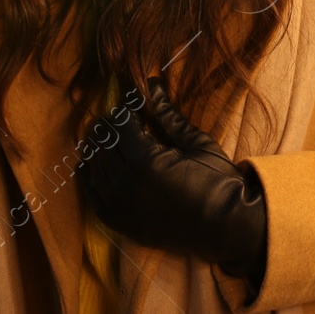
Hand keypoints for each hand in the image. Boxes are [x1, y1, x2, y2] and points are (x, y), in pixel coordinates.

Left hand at [82, 78, 268, 288]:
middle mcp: (125, 182)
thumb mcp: (197, 142)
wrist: (225, 228)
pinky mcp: (117, 221)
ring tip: (113, 137)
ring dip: (100, 147)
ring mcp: (118, 204)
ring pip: (94, 165)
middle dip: (112, 125)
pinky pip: (91, 193)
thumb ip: (168, 116)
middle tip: (124, 118)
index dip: (126, 108)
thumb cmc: (218, 181)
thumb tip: (152, 85)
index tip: (134, 102)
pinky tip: (93, 162)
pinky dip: (89, 174)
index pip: (120, 122)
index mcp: (146, 160)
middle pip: (103, 142)